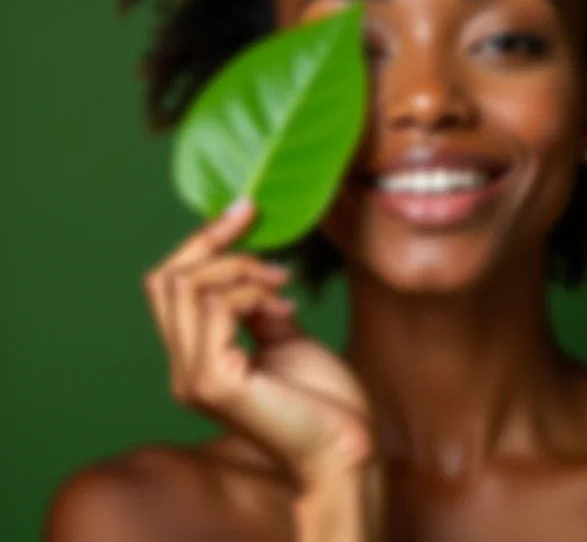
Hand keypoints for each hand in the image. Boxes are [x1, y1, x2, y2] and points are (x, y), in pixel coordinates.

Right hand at [143, 199, 375, 488]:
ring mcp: (194, 377)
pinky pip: (216, 308)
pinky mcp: (215, 383)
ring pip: (188, 286)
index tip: (245, 210)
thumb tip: (246, 271)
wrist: (348, 448)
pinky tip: (283, 309)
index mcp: (196, 357)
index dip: (202, 241)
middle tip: (256, 223)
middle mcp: (183, 368)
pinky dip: (251, 293)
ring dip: (241, 269)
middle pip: (166, 279)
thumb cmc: (322, 397)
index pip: (169, 286)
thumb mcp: (283, 335)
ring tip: (281, 283)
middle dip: (213, 241)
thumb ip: (255, 307)